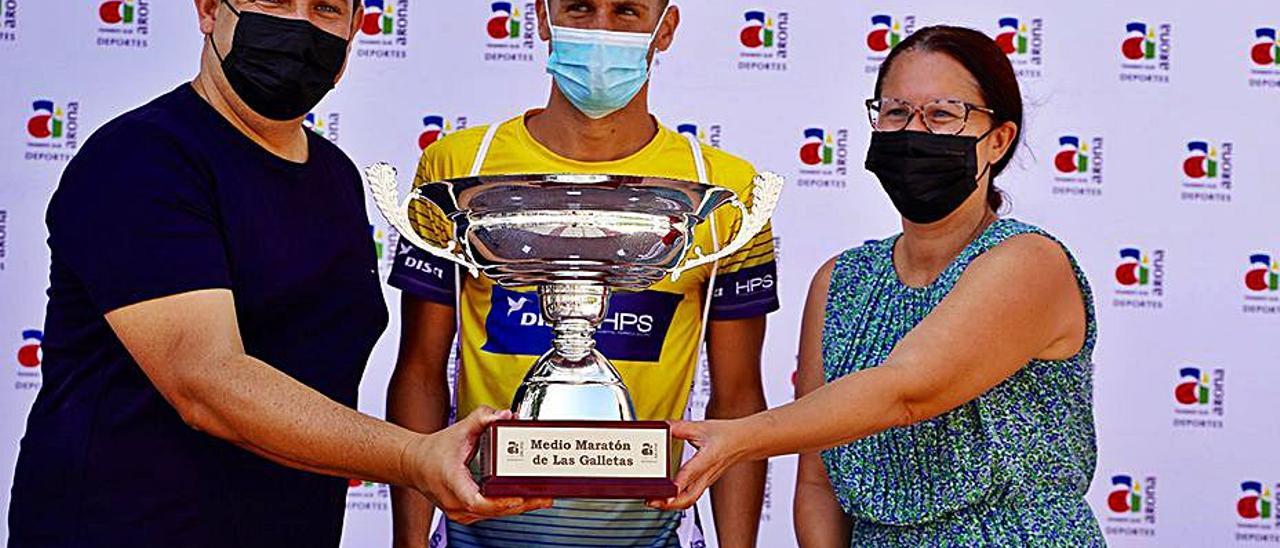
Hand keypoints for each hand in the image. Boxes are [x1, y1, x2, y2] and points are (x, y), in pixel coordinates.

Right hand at [403, 406, 552, 523]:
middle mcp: (455, 502)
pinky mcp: (465, 513)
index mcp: (452, 481)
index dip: (500, 502)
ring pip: (493, 515)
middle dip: (521, 504)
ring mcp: (459, 511)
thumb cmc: (434, 451)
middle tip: (543, 497)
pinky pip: (490, 514)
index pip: (476, 501)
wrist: (415, 464)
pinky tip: (524, 501)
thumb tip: (505, 415)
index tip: (518, 496)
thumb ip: (483, 418)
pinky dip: (507, 508)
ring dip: (517, 508)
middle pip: (492, 510)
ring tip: (540, 499)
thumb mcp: (459, 429)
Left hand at [648, 418, 753, 510]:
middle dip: (669, 502)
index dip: (678, 483)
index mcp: (708, 457)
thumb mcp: (701, 426)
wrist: (745, 441)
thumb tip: (662, 426)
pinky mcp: (705, 483)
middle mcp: (708, 473)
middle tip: (652, 501)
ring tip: (654, 502)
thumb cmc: (727, 435)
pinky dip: (677, 500)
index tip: (665, 490)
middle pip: (689, 496)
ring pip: (689, 500)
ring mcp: (707, 481)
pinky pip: (691, 497)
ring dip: (672, 504)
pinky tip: (665, 498)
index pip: (692, 473)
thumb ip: (679, 427)